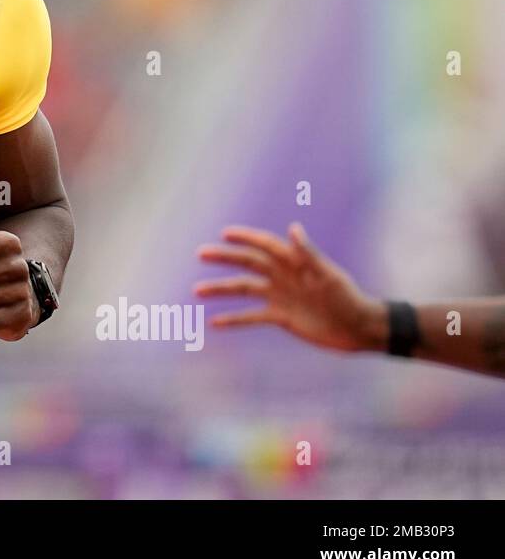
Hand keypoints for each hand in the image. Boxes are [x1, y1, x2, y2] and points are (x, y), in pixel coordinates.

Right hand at [194, 222, 387, 352]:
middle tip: (201, 254)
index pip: (265, 246)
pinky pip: (252, 317)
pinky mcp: (281, 317)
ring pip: (244, 290)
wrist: (360, 329)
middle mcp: (283, 276)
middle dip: (224, 258)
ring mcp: (280, 296)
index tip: (224, 233)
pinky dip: (235, 319)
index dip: (246, 238)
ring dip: (222, 289)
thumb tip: (293, 228)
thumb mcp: (329, 277)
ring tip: (197, 291)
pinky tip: (216, 323)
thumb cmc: (349, 299)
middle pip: (248, 264)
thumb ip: (309, 254)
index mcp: (294, 262)